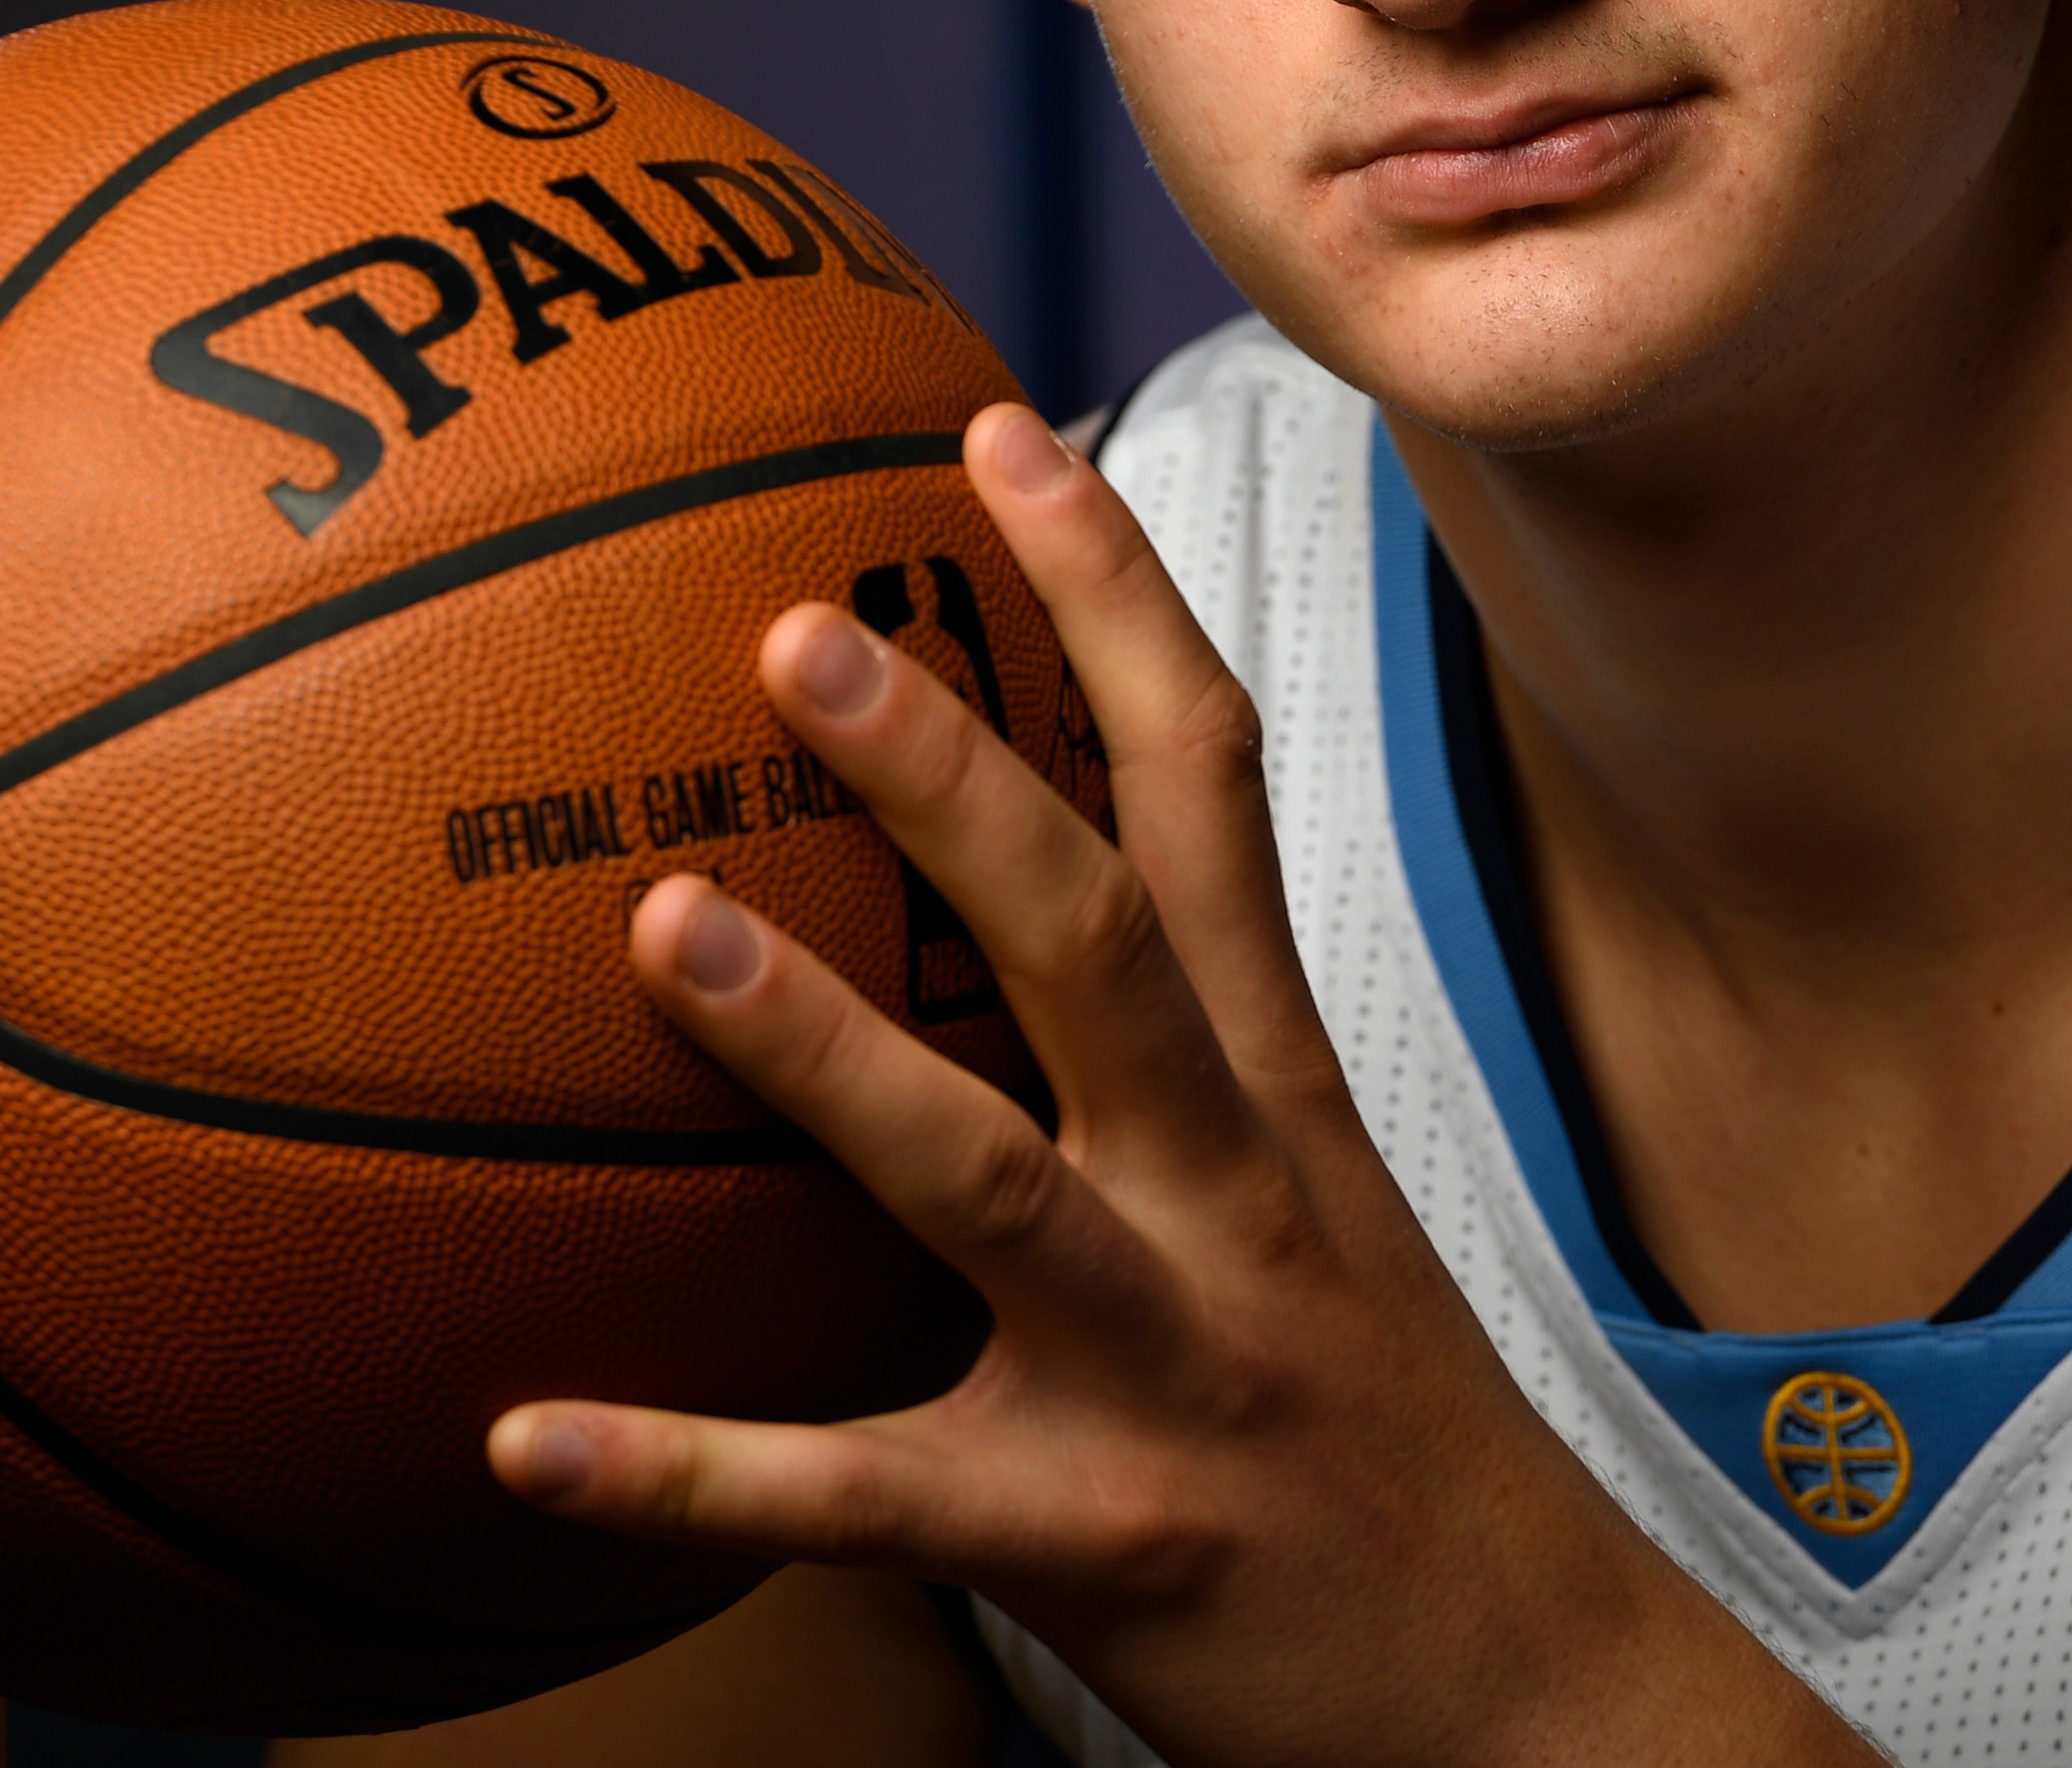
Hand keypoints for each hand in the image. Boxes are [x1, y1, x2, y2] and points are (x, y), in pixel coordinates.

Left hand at [482, 405, 1873, 1767]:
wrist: (1548, 1700)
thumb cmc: (1384, 1432)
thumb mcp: (1313, 1207)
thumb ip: (1170, 1058)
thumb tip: (994, 910)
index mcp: (1279, 1091)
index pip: (1210, 790)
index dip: (1115, 601)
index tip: (1001, 430)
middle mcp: (1240, 1192)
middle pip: (1104, 938)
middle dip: (963, 774)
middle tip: (791, 624)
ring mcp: (1178, 1364)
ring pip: (991, 1182)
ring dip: (829, 1052)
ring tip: (661, 931)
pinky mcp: (1106, 1544)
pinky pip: (867, 1503)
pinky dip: (696, 1475)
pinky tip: (523, 1441)